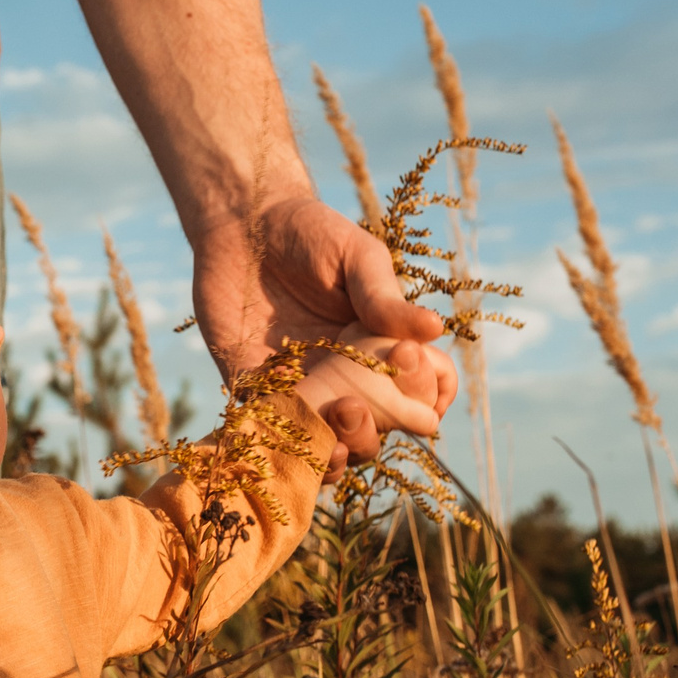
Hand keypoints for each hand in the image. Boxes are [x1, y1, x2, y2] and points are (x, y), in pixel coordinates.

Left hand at [193, 194, 456, 466]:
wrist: (242, 223)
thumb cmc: (310, 233)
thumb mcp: (357, 257)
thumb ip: (385, 298)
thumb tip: (435, 329)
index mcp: (382, 349)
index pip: (421, 392)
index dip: (427, 395)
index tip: (412, 366)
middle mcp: (349, 377)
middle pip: (377, 429)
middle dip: (372, 431)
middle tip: (353, 403)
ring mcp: (304, 389)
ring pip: (328, 444)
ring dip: (334, 453)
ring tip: (329, 436)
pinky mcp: (254, 390)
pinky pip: (270, 433)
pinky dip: (280, 445)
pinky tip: (282, 435)